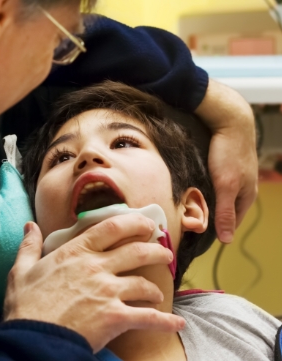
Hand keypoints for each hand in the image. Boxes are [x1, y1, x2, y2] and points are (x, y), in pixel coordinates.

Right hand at [3, 215, 184, 352]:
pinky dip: (165, 321)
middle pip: (137, 252)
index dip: (134, 222)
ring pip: (144, 283)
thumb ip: (29, 246)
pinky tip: (176, 322)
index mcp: (76, 252)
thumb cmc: (25, 305)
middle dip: (156, 251)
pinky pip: (148, 317)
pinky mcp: (115, 318)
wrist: (33, 338)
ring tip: (159, 293)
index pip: (111, 227)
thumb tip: (29, 226)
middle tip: (164, 253)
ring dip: (155, 288)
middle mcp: (96, 267)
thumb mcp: (21, 271)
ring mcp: (108, 292)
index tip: (147, 223)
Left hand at [195, 79, 257, 242]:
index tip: (194, 237)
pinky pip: (211, 184)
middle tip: (186, 222)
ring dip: (203, 203)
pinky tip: (189, 190)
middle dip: (207, 217)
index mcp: (247, 196)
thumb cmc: (229, 152)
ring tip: (185, 209)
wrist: (229, 120)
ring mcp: (233, 176)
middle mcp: (241, 188)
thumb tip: (227, 240)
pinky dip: (201, 190)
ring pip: (216, 197)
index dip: (215, 231)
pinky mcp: (222, 166)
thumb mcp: (227, 185)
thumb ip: (226, 212)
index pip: (231, 223)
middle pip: (223, 210)